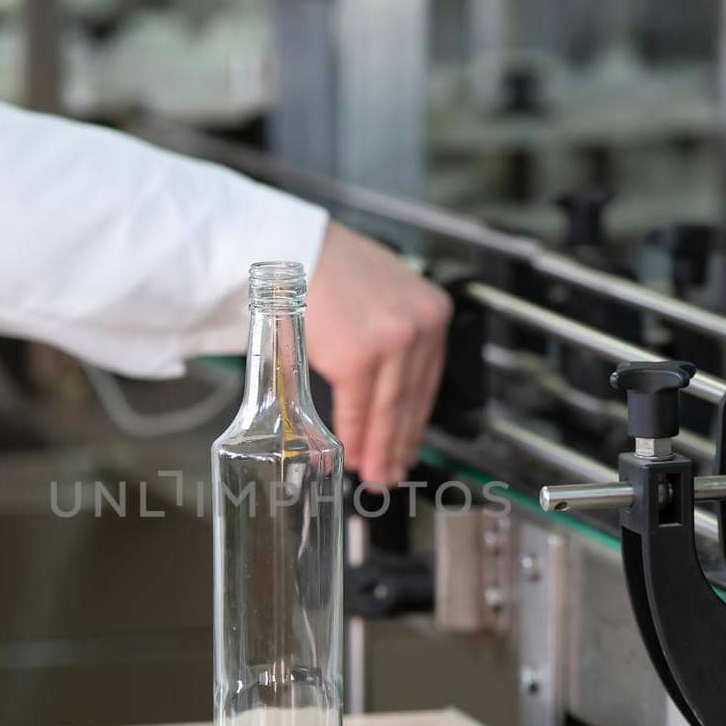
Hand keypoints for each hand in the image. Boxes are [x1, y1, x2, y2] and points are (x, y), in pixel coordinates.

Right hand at [304, 222, 451, 484]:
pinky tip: (351, 452)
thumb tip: (388, 388)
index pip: (428, 381)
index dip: (415, 422)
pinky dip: (354, 435)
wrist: (293, 251)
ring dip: (379, 448)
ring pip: (390, 410)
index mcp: (432, 311)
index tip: (408, 447)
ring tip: (373, 473)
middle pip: (411, 400)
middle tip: (390, 472)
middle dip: (399, 444)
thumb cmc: (329, 270)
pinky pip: (359, 407)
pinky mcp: (359, 356)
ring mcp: (391, 342)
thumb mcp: (382, 297)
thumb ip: (394, 337)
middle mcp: (419, 326)